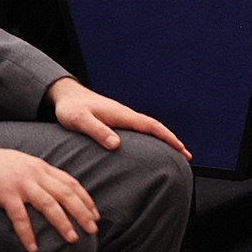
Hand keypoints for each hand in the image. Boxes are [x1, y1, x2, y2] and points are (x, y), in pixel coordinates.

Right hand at [0, 139, 97, 251]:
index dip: (85, 199)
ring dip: (62, 223)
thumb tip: (57, 190)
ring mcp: (21, 183)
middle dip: (82, 212)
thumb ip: (41, 176)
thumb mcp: (26, 164)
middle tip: (93, 228)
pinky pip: (19, 216)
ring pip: (48, 204)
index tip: (95, 214)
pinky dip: (27, 233)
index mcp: (42, 167)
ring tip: (72, 238)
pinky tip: (33, 247)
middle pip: (66, 194)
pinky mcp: (5, 193)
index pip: (71, 183)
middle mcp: (36, 174)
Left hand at [49, 76, 189, 158]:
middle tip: (186, 155)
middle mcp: (125, 115)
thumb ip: (98, 131)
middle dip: (172, 140)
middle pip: (155, 127)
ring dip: (163, 138)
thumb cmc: (71, 108)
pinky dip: (151, 137)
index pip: (151, 126)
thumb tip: (116, 144)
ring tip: (174, 152)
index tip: (181, 149)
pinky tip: (150, 146)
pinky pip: (140, 129)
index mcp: (120, 115)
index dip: (168, 137)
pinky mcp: (116, 120)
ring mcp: (122, 117)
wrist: (65, 96)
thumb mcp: (81, 121)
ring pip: (148, 128)